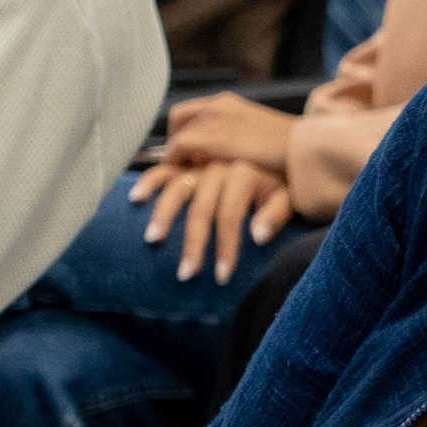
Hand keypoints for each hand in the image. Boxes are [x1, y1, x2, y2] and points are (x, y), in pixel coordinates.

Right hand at [129, 156, 290, 282]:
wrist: (280, 149)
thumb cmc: (284, 181)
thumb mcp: (290, 196)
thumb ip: (276, 215)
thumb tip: (257, 237)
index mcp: (244, 174)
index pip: (230, 215)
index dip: (225, 247)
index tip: (221, 276)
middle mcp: (218, 168)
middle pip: (201, 209)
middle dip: (193, 244)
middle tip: (185, 274)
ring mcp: (200, 165)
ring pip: (177, 188)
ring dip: (163, 214)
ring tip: (151, 239)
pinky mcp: (188, 163)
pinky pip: (164, 170)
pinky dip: (149, 182)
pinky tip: (135, 198)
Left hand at [167, 90, 297, 171]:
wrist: (309, 150)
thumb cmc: (294, 153)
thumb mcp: (263, 139)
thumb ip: (242, 141)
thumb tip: (228, 156)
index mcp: (232, 103)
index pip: (193, 112)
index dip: (185, 132)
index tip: (191, 155)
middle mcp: (220, 105)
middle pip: (179, 119)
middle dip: (176, 142)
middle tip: (184, 165)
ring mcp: (217, 118)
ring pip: (178, 133)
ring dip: (176, 154)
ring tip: (184, 175)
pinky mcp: (216, 136)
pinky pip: (179, 145)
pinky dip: (176, 160)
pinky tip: (185, 176)